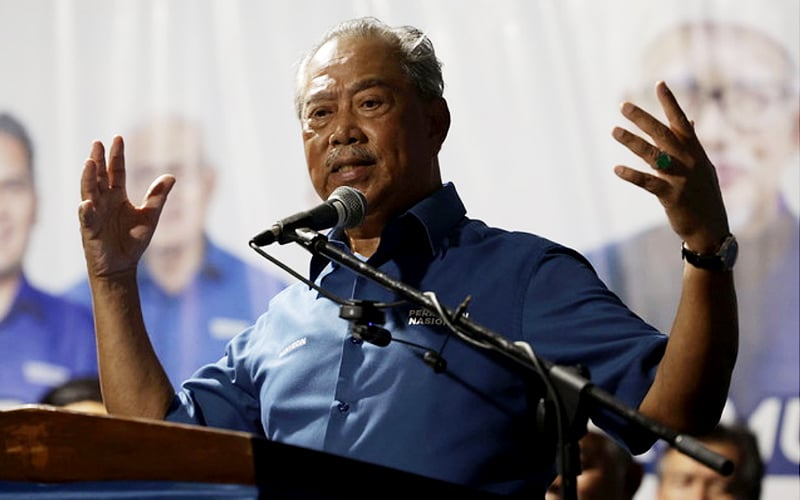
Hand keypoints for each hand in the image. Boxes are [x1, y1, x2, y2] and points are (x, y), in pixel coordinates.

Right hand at [78, 136, 175, 279]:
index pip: (115, 172)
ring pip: (89, 193)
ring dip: (88, 178)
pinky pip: (86, 219)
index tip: (117, 138)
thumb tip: (171, 175)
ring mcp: (94, 215)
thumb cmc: (133, 240)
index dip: (116, 156)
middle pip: (99, 177)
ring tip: (89, 163)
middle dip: (98, 160)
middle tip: (97, 143)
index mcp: (117, 196)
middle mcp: (103, 202)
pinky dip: (86, 212)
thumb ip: (158, 196)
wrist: (123, 266)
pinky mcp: (90, 231)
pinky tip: (86, 203)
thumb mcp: (150, 216)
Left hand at [612, 81, 729, 252]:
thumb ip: (692, 143)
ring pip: (653, 155)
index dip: (670, 103)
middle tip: (623, 105)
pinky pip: (648, 182)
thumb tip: (689, 120)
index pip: (681, 121)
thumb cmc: (703, 195)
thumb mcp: (703, 166)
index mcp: (695, 152)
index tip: (659, 83)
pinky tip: (617, 169)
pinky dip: (632, 175)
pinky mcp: (671, 196)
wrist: (711, 229)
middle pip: (662, 134)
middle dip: (642, 118)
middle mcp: (689, 161)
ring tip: (614, 131)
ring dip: (632, 142)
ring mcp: (680, 178)